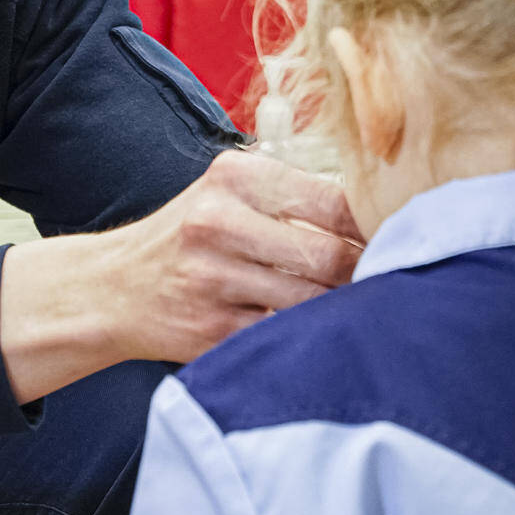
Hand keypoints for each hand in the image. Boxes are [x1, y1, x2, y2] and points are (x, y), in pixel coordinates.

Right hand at [0, 149, 363, 402]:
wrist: (113, 288)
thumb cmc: (192, 235)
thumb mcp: (231, 192)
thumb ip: (296, 195)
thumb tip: (382, 216)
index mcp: (235, 177)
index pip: (333, 201)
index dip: (376, 227)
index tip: (401, 240)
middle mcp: (219, 222)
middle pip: (327, 256)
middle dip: (366, 274)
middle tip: (390, 282)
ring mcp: (212, 279)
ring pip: (311, 303)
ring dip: (344, 310)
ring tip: (364, 309)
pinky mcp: (210, 330)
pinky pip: (283, 336)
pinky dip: (310, 337)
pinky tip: (322, 333)